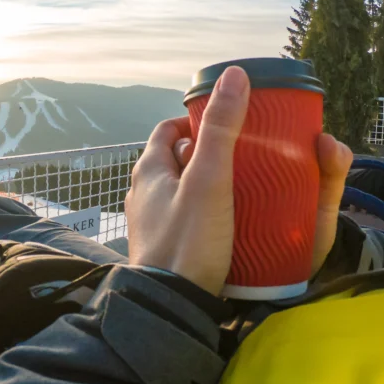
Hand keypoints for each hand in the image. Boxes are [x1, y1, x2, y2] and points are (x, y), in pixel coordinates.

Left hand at [125, 66, 352, 294]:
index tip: (224, 122)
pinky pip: (183, 217)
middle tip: (240, 155)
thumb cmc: (187, 242)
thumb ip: (221, 129)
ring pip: (180, 190)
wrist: (169, 307)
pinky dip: (202, 211)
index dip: (194, 120)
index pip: (168, 130)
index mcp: (149, 170)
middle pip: (175, 159)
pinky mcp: (164, 248)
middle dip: (205, 152)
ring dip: (205, 184)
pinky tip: (226, 221)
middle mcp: (143, 194)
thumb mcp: (209, 179)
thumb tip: (234, 76)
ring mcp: (151, 223)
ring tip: (238, 187)